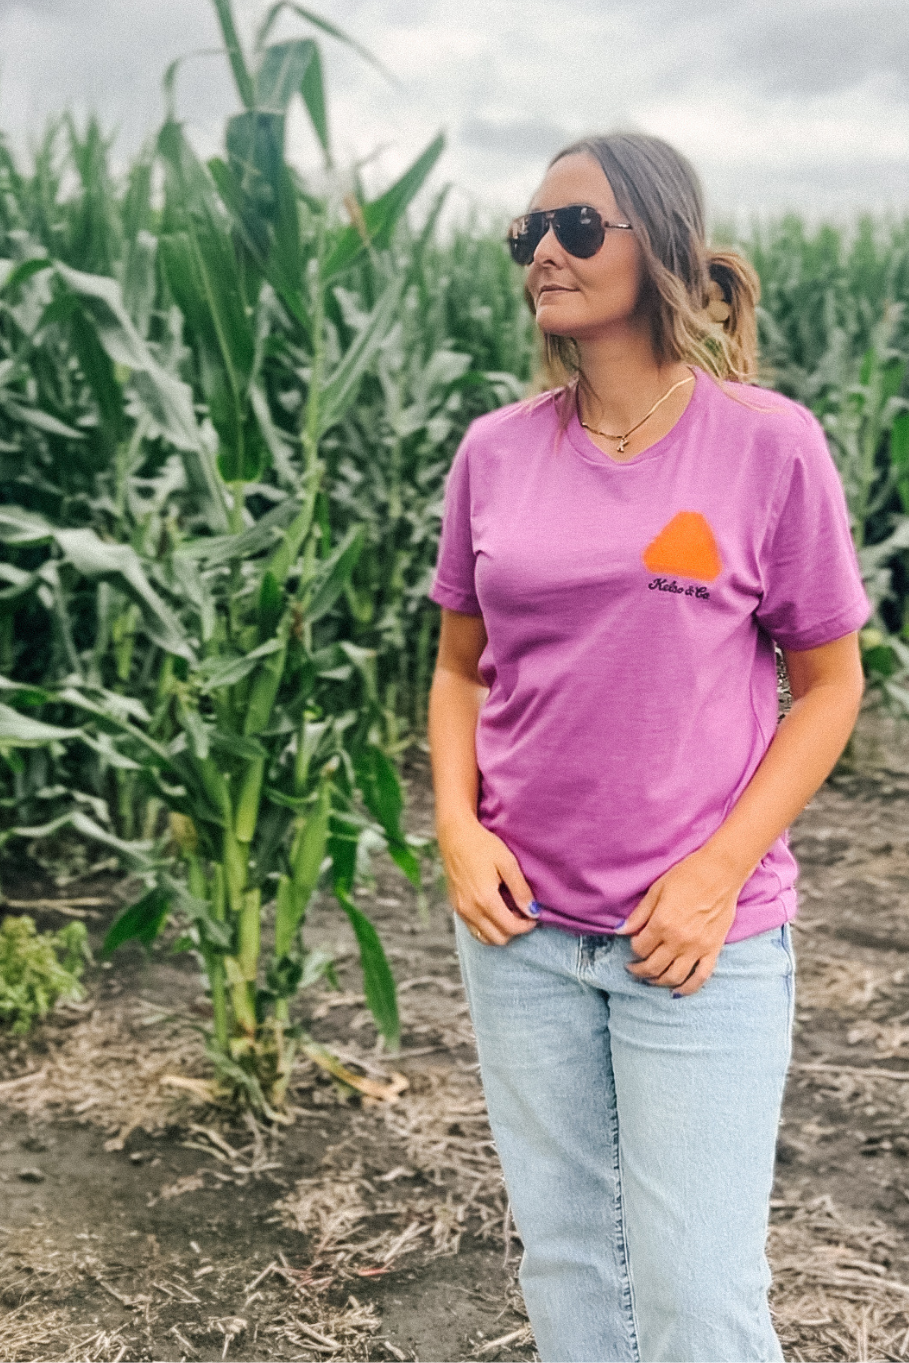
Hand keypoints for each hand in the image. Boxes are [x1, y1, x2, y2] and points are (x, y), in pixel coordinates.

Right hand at [437, 815, 538, 944]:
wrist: (455, 834)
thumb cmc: (482, 845)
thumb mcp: (507, 862)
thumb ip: (520, 890)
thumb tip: (533, 912)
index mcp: (485, 899)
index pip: (511, 928)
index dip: (527, 925)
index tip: (534, 915)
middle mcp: (470, 909)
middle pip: (498, 938)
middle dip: (514, 930)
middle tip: (522, 914)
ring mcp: (461, 909)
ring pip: (484, 938)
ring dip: (500, 931)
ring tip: (509, 913)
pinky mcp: (455, 906)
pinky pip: (473, 929)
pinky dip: (486, 927)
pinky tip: (494, 910)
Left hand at [616, 847, 743, 994]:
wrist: (721, 872)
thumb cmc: (687, 876)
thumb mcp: (657, 890)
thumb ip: (639, 915)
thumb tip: (620, 931)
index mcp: (662, 923)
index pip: (639, 948)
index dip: (633, 948)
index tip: (634, 944)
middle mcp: (678, 940)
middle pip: (652, 967)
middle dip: (639, 970)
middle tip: (633, 968)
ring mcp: (697, 948)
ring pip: (673, 977)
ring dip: (658, 982)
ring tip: (650, 979)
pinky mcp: (713, 950)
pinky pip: (701, 977)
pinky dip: (688, 989)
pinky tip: (677, 992)